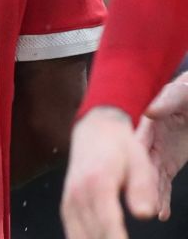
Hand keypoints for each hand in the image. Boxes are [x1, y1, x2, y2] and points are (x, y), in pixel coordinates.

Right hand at [60, 107, 158, 238]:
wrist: (94, 129)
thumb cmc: (120, 147)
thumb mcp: (139, 162)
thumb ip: (142, 189)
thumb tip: (145, 214)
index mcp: (99, 182)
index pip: (108, 224)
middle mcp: (79, 192)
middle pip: (92, 234)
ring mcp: (70, 197)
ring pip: (78, 234)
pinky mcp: (67, 201)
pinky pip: (71, 228)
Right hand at [139, 77, 187, 220]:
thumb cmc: (186, 92)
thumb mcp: (181, 93)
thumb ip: (167, 100)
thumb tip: (150, 111)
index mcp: (144, 121)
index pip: (134, 140)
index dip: (130, 156)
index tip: (125, 172)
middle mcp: (145, 139)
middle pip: (139, 164)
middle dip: (139, 184)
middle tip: (140, 202)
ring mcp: (155, 152)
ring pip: (150, 178)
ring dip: (151, 195)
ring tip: (154, 212)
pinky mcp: (166, 162)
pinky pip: (163, 183)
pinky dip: (162, 198)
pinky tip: (163, 213)